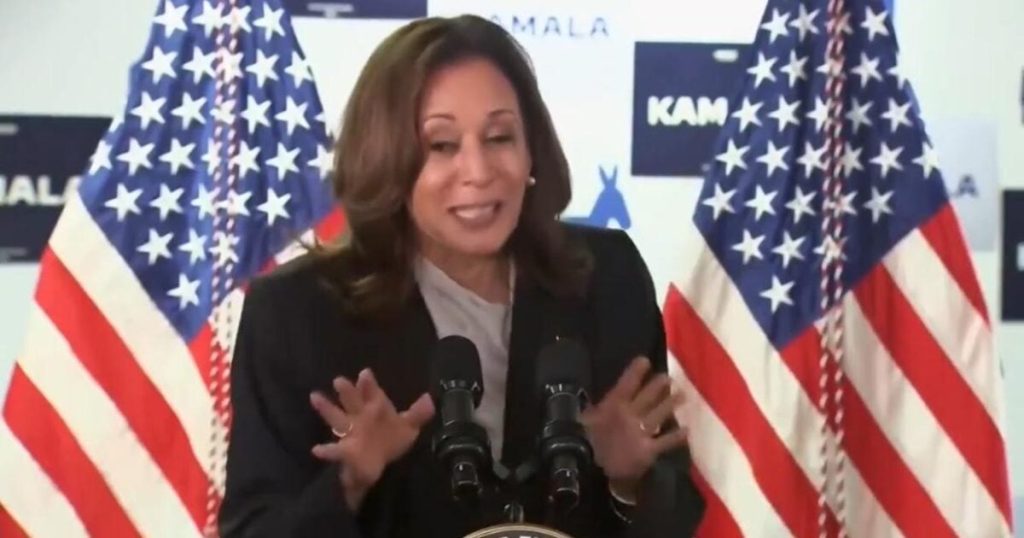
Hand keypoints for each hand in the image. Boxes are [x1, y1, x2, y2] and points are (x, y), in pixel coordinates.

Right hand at [309, 368, 434, 510]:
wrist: (382, 466)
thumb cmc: (392, 441)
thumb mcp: (408, 427)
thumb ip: (418, 414)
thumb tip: (429, 398)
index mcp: (375, 408)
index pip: (372, 393)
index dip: (369, 384)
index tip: (365, 374)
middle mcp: (360, 417)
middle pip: (353, 401)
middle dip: (347, 391)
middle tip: (339, 380)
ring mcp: (351, 432)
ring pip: (337, 418)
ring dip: (326, 409)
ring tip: (314, 396)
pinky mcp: (346, 450)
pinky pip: (335, 450)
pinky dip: (326, 450)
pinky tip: (316, 449)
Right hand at [582, 356, 686, 499]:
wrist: (587, 468)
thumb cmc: (585, 441)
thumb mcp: (586, 419)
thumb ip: (593, 409)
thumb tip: (589, 397)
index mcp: (613, 405)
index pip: (627, 383)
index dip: (636, 371)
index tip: (645, 360)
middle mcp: (629, 415)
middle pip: (648, 396)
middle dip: (659, 385)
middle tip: (669, 377)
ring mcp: (640, 431)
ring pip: (660, 415)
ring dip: (671, 404)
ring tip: (684, 396)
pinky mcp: (647, 449)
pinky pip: (665, 441)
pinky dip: (676, 436)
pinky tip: (686, 430)